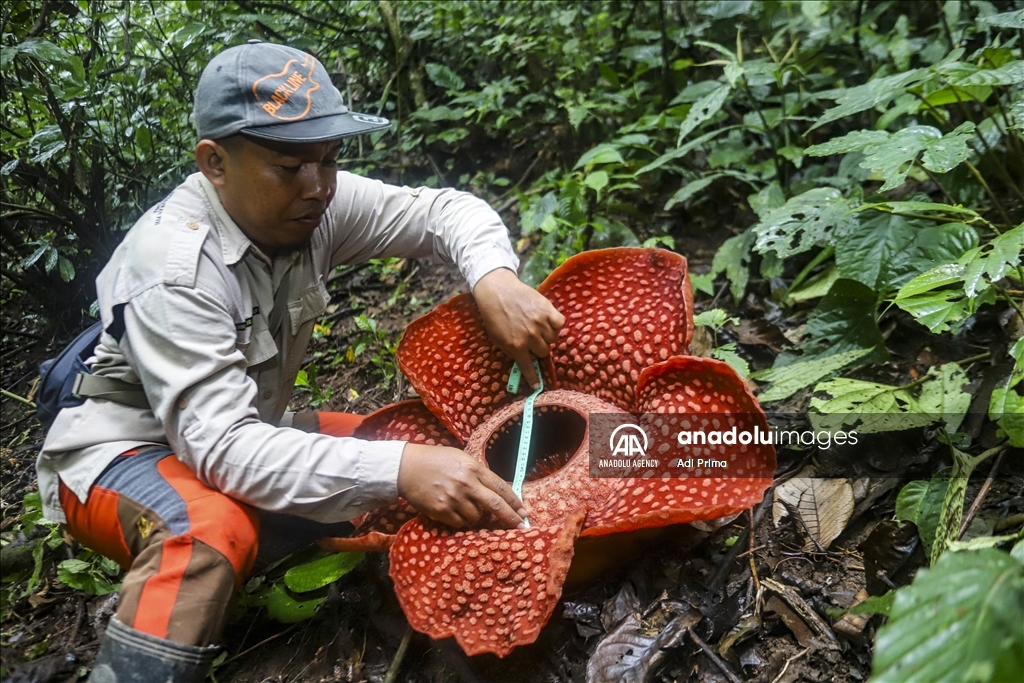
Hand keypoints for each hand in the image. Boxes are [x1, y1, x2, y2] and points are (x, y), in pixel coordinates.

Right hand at [397, 443, 528, 528]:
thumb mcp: (461, 459)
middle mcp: (466, 484)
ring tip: (464, 504)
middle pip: (495, 505)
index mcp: (474, 468)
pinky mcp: (441, 511)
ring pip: (477, 517)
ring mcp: (454, 498)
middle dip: (511, 518)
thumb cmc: (435, 460)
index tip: (524, 512)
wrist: (406, 467)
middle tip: (522, 527)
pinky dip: (460, 520)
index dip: (515, 501)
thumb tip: (499, 490)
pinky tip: (452, 509)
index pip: (501, 487)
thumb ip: (479, 473)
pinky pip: (460, 523)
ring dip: (476, 515)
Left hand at [473, 268, 564, 387]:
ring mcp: (540, 323)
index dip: (533, 378)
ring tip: (538, 328)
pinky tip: (548, 321)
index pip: (528, 367)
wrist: (496, 291)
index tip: (537, 386)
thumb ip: (511, 351)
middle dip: (538, 348)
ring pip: (553, 339)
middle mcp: (530, 336)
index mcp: (516, 346)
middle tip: (533, 340)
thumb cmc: (494, 316)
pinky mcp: (547, 309)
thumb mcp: (497, 339)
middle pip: (544, 351)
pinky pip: (560, 323)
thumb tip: (523, 362)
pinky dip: (556, 324)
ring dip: (547, 336)